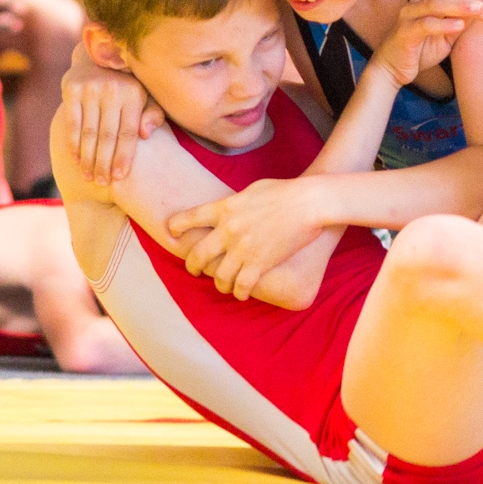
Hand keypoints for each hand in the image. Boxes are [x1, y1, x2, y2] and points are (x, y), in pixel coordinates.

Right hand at [61, 42, 162, 184]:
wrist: (98, 58)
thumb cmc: (127, 87)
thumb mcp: (146, 98)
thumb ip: (153, 116)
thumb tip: (145, 134)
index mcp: (135, 94)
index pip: (128, 133)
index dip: (123, 157)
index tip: (119, 178)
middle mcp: (113, 89)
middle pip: (108, 136)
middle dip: (104, 163)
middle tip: (102, 183)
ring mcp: (91, 88)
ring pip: (89, 132)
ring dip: (88, 158)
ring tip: (88, 176)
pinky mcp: (72, 88)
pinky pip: (72, 122)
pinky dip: (72, 143)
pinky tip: (75, 159)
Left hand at [167, 178, 327, 299]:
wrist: (309, 202)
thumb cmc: (286, 191)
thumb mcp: (252, 190)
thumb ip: (236, 202)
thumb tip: (231, 208)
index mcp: (224, 208)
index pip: (188, 218)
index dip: (176, 227)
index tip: (172, 233)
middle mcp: (228, 230)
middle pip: (197, 255)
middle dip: (192, 266)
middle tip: (194, 271)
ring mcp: (242, 249)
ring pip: (219, 277)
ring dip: (219, 284)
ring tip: (223, 286)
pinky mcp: (259, 264)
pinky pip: (241, 287)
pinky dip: (240, 292)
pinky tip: (242, 293)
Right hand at [373, 0, 482, 87]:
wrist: (393, 68)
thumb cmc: (422, 49)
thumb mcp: (449, 34)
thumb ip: (464, 20)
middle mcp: (420, 1)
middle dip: (477, 0)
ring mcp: (410, 15)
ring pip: (437, 4)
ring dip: (460, 5)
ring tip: (480, 10)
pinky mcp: (404, 32)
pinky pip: (425, 25)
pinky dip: (443, 24)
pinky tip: (459, 26)